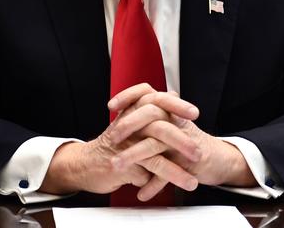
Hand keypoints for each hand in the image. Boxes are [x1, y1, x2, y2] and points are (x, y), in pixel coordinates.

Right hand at [40, 86, 200, 196]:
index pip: (156, 99)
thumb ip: (153, 110)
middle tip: (197, 152)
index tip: (194, 113)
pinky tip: (171, 189)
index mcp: (134, 110)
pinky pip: (144, 174)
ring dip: (175, 169)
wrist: (86, 163)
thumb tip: (174, 95)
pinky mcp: (120, 164)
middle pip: (158, 126)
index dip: (176, 105)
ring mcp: (125, 144)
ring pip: (153, 153)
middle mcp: (129, 124)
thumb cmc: (113, 144)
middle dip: (181, 140)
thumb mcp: (132, 121)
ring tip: (191, 181)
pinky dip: (160, 184)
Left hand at [108, 84, 255, 198]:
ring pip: (155, 143)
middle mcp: (175, 120)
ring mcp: (181, 139)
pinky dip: (153, 184)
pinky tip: (142, 192)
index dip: (128, 96)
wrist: (216, 158)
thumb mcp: (169, 123)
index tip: (111, 107)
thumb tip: (124, 108)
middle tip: (113, 137)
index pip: (147, 92)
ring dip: (133, 155)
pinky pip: (167, 172)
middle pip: (150, 113)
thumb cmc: (187, 140)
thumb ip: (149, 116)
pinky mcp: (188, 161)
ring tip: (117, 166)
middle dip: (128, 125)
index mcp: (168, 109)